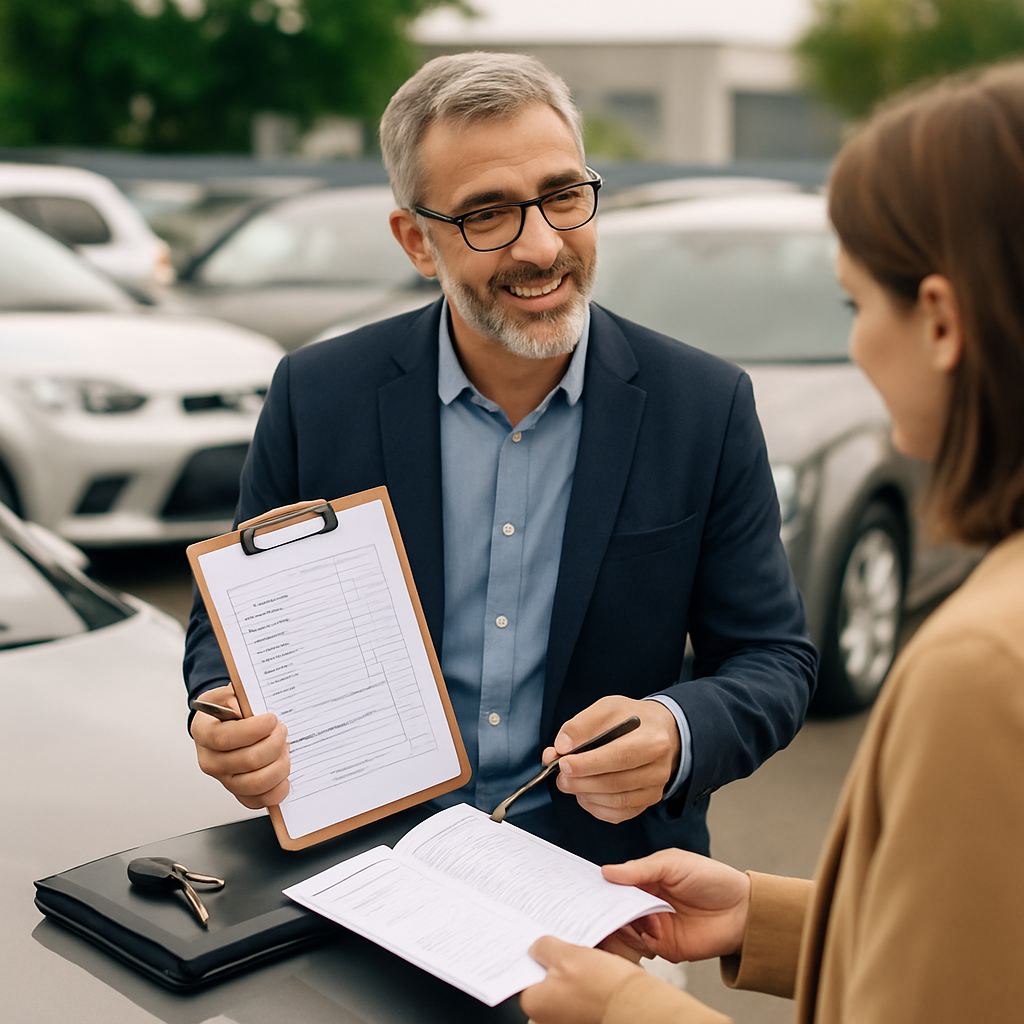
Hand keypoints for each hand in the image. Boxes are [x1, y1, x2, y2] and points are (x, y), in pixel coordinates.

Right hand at [189, 685, 289, 807]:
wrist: (226, 723)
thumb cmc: (230, 708)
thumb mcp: (230, 693)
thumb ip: (238, 695)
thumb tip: (248, 708)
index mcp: (203, 733)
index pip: (226, 738)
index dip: (254, 730)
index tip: (272, 719)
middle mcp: (210, 760)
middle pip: (247, 761)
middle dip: (274, 744)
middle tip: (283, 731)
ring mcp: (224, 780)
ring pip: (256, 783)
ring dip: (279, 765)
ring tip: (285, 749)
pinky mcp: (239, 793)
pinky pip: (259, 800)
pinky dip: (277, 789)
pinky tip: (283, 772)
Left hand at [520, 936, 643, 1023]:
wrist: (638, 1006)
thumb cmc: (604, 987)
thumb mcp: (567, 954)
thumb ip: (544, 948)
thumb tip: (536, 947)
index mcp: (535, 1004)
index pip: (525, 973)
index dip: (535, 955)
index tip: (541, 943)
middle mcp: (547, 1017)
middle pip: (544, 980)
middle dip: (555, 963)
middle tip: (569, 949)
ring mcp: (567, 1019)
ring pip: (563, 986)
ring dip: (572, 972)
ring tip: (587, 961)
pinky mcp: (585, 1017)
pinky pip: (579, 995)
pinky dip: (585, 983)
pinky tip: (596, 971)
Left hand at [543, 696, 679, 822]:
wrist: (659, 731)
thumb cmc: (632, 720)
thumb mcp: (609, 708)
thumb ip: (582, 724)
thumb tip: (562, 746)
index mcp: (653, 740)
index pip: (619, 757)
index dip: (588, 764)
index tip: (564, 763)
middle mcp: (659, 769)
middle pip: (615, 783)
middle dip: (581, 782)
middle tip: (560, 776)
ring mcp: (655, 789)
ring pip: (616, 801)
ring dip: (585, 794)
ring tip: (568, 782)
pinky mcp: (647, 801)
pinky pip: (618, 813)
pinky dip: (595, 806)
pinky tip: (584, 794)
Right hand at [601, 849, 750, 962]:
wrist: (741, 910)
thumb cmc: (710, 879)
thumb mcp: (673, 864)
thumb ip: (640, 869)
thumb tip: (606, 872)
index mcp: (646, 879)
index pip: (616, 884)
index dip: (602, 887)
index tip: (588, 890)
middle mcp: (646, 903)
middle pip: (615, 908)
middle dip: (608, 909)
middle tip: (605, 908)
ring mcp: (653, 925)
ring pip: (623, 929)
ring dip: (624, 925)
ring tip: (636, 918)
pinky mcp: (664, 946)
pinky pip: (640, 948)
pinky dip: (638, 941)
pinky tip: (648, 932)